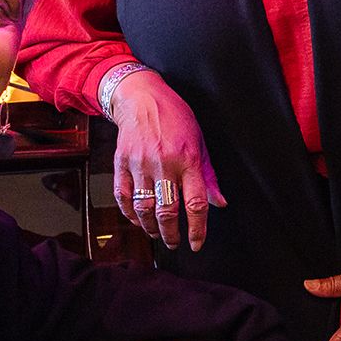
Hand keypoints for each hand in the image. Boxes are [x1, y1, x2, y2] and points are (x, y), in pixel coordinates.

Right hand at [109, 71, 226, 252]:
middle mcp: (164, 164)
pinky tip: (138, 219)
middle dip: (171, 234)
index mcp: (188, 160)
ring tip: (157, 234)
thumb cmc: (175, 117)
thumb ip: (209, 175)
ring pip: (144, 207)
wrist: (141, 98)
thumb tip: (219, 202)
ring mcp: (140, 164)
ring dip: (151, 228)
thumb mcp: (200, 141)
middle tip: (175, 243)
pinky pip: (123, 196)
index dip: (197, 229)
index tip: (196, 243)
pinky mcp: (121, 163)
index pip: (196, 203)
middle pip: (167, 211)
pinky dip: (130, 213)